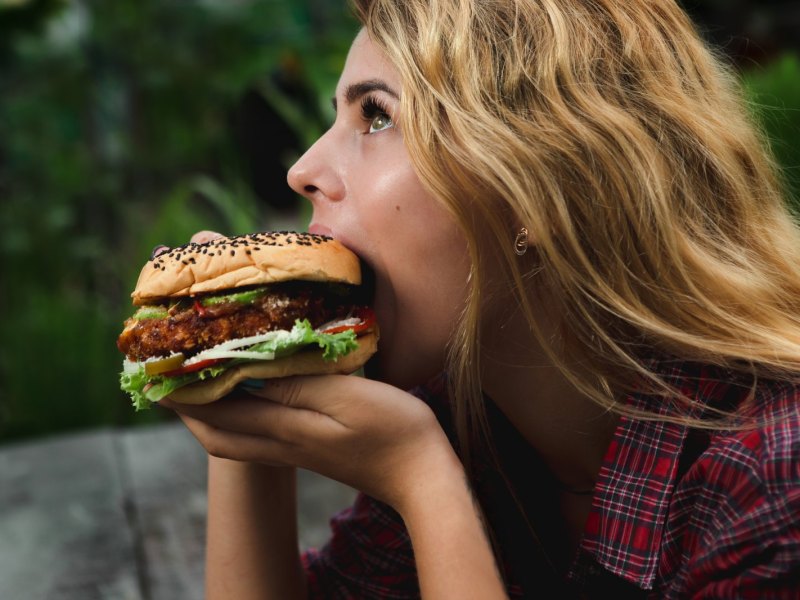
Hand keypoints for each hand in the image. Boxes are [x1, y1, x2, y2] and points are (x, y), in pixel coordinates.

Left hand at [161, 375, 460, 510]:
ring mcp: (296, 450)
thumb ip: (297, 384)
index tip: (161, 366)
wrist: (422, 475)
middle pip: (216, 434)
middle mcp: (282, 443)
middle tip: (171, 375)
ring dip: (210, 411)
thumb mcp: (346, 398)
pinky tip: (254, 391)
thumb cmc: (394, 431)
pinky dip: (240, 412)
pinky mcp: (311, 449)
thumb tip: (249, 368)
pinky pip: (258, 432)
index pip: (217, 413)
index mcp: (285, 430)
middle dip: (187, 407)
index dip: (184, 392)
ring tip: (202, 379)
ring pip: (235, 435)